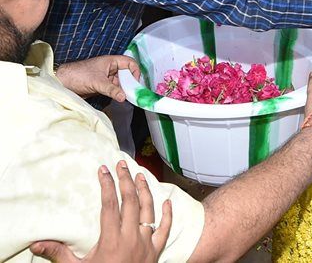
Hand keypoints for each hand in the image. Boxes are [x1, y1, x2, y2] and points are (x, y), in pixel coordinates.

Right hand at [30, 161, 171, 261]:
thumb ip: (59, 253)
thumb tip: (36, 243)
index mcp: (111, 240)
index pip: (109, 205)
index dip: (106, 185)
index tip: (103, 170)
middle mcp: (131, 238)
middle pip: (131, 202)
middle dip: (126, 180)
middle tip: (121, 165)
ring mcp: (146, 243)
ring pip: (149, 211)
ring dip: (145, 191)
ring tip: (140, 175)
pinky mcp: (156, 251)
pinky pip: (165, 229)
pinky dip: (167, 215)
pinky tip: (167, 202)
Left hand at [56, 56, 139, 101]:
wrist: (62, 83)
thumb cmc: (77, 75)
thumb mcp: (97, 82)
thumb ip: (112, 90)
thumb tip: (124, 97)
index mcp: (110, 61)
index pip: (129, 63)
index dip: (135, 71)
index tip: (135, 82)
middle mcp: (110, 68)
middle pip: (126, 74)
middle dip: (130, 82)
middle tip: (133, 92)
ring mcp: (106, 78)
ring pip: (121, 83)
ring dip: (124, 89)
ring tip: (127, 97)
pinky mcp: (102, 86)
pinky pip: (114, 89)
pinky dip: (118, 94)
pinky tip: (120, 98)